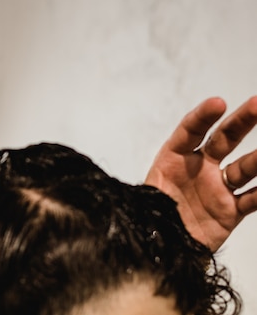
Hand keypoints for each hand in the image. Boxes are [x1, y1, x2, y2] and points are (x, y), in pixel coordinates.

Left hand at [145, 96, 256, 250]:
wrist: (160, 247)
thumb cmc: (148, 216)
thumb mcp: (140, 195)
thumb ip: (141, 185)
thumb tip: (110, 180)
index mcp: (173, 159)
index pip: (189, 132)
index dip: (202, 117)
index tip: (218, 103)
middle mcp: (199, 168)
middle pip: (223, 140)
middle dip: (241, 122)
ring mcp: (217, 188)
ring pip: (244, 168)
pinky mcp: (230, 211)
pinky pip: (253, 199)